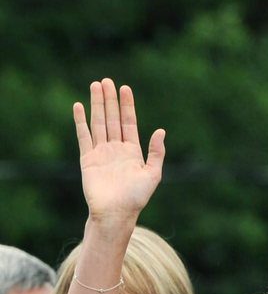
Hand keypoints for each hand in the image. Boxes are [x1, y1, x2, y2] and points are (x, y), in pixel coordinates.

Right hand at [73, 79, 164, 222]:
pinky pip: (83, 136)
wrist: (116, 213)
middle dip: (110, 99)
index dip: (127, 105)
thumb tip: (161, 131)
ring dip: (97, 104)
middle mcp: (116, 148)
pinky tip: (79, 106)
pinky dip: (80, 121)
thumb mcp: (153, 174)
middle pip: (112, 118)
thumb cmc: (136, 197)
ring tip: (95, 86)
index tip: (124, 88)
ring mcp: (101, 152)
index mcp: (132, 151)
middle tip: (106, 80)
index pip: (129, 122)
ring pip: (98, 123)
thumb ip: (156, 152)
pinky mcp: (87, 158)